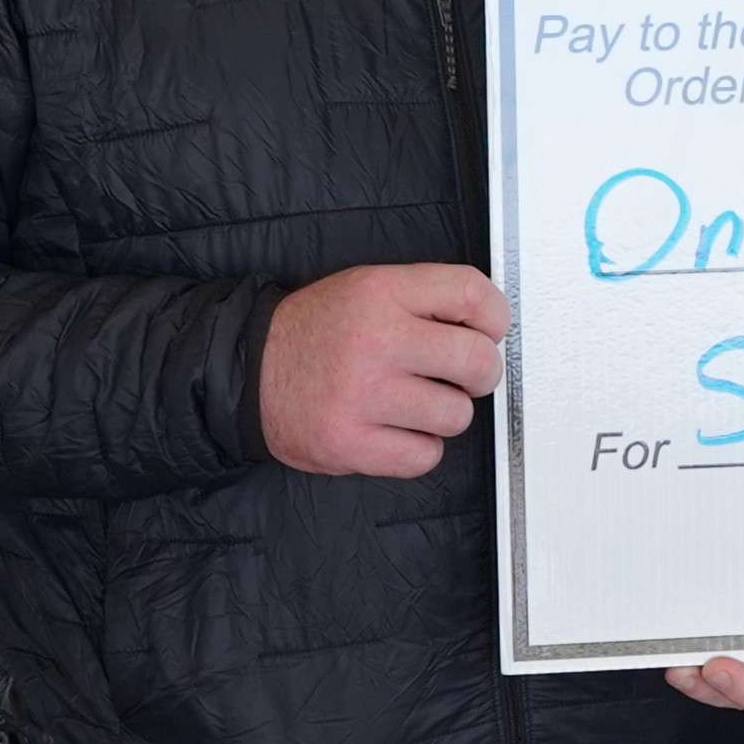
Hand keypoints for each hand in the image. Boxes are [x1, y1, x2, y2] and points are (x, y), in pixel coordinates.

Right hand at [259, 263, 508, 478]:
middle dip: (480, 373)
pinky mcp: (349, 444)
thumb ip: (428, 297)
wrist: (248, 371)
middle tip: (461, 376)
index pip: (473, 295)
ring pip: (456, 415)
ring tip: (415, 403)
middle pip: (476, 361)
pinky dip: (419, 449)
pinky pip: (425, 456)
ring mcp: (361, 396)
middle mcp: (374, 341)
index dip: (495, 317)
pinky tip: (397, 431)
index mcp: (382, 292)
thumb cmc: (319, 332)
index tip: (488, 331)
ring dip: (445, 414)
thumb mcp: (369, 287)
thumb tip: (492, 322)